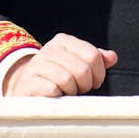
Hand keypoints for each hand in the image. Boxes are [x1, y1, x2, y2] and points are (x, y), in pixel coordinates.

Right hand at [3, 33, 117, 96]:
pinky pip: (52, 89)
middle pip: (82, 69)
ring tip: (68, 92)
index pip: (93, 55)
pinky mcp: (28, 82)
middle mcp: (49, 49)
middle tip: (81, 88)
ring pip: (67, 80)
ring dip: (72, 91)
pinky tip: (56, 96)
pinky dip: (58, 96)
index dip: (99, 73)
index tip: (95, 82)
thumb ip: (96, 59)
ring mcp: (36, 65)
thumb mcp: (77, 62)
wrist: (26, 86)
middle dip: (86, 84)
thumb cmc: (57, 75)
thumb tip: (112, 57)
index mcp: (64, 41)